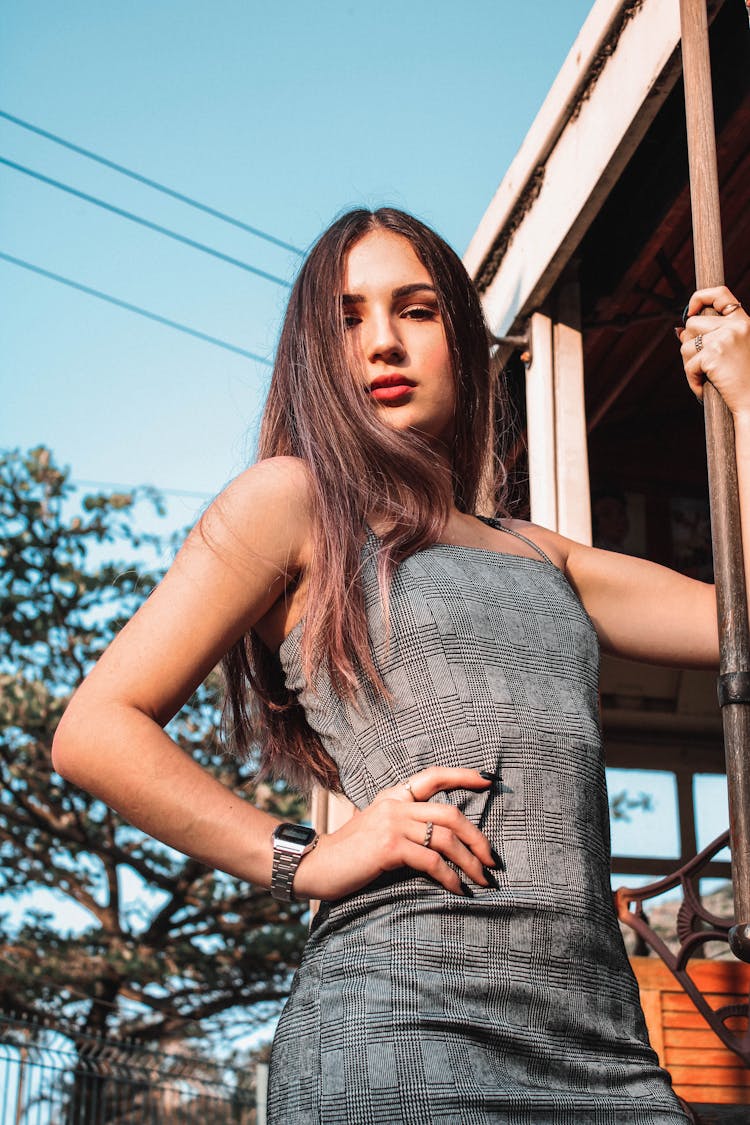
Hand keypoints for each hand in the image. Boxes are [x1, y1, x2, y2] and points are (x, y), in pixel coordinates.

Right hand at [292, 767, 495, 900]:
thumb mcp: (377, 830)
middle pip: (449, 814)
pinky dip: (450, 877)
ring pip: (445, 838)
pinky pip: (431, 860)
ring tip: (482, 880)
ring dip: (470, 861)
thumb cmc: (348, 856)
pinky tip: (458, 889)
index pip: (433, 776)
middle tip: (493, 861)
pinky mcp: (388, 847)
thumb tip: (442, 841)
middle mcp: (395, 804)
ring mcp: (391, 823)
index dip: (463, 776)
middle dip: (477, 838)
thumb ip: (404, 826)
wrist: (314, 865)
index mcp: (393, 797)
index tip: (489, 781)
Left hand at [678, 286, 749, 415]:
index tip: (689, 311)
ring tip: (707, 377)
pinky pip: (688, 365)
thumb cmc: (745, 381)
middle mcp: (736, 326)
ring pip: (686, 345)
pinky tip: (706, 388)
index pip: (720, 294)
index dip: (700, 298)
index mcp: (744, 322)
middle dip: (691, 344)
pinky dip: (692, 380)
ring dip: (690, 364)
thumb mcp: (734, 352)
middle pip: (693, 324)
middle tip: (703, 364)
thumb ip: (711, 337)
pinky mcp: (713, 354)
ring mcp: (724, 338)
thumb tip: (679, 330)